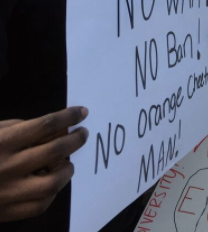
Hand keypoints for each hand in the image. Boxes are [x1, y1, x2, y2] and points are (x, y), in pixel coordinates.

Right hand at [0, 107, 88, 222]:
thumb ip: (24, 128)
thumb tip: (60, 127)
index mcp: (2, 142)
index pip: (45, 124)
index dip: (69, 116)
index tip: (82, 112)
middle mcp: (7, 166)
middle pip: (55, 150)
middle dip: (76, 139)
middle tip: (82, 134)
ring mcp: (7, 192)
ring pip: (53, 183)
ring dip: (67, 170)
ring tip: (67, 162)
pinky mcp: (6, 212)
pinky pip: (40, 205)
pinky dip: (51, 193)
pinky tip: (51, 183)